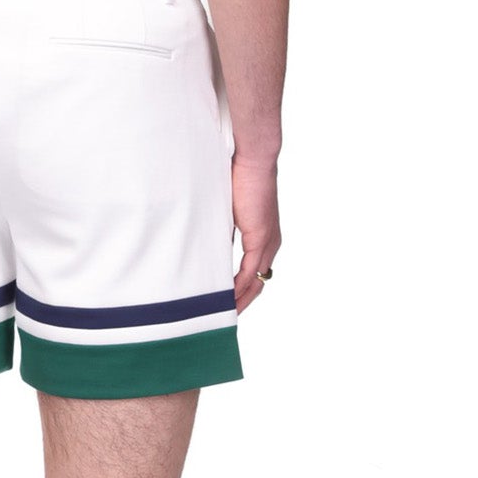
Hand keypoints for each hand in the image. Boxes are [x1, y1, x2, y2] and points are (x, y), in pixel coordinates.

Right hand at [231, 154, 280, 310]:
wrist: (253, 159)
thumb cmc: (239, 178)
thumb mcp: (227, 212)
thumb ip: (222, 232)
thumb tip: (207, 247)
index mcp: (264, 238)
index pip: (254, 274)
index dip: (241, 291)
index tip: (224, 304)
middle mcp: (270, 244)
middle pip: (257, 284)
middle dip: (240, 303)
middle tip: (220, 318)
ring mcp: (268, 244)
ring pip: (255, 283)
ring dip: (239, 300)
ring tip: (220, 314)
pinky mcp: (261, 240)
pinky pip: (249, 273)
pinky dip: (237, 288)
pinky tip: (225, 299)